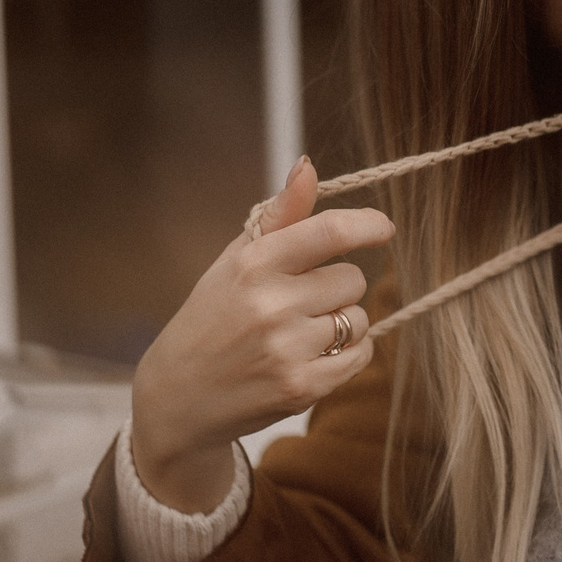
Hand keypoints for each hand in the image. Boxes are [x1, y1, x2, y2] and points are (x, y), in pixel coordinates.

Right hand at [129, 157, 393, 511]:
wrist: (178, 396)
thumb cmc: (213, 316)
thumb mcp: (236, 261)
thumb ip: (280, 217)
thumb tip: (308, 166)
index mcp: (254, 264)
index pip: (329, 231)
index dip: (367, 225)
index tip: (383, 228)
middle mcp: (271, 304)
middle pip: (353, 279)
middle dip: (336, 287)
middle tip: (299, 302)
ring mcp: (288, 349)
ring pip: (358, 319)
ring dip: (340, 323)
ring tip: (298, 333)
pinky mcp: (302, 387)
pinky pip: (361, 355)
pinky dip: (347, 354)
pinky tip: (311, 356)